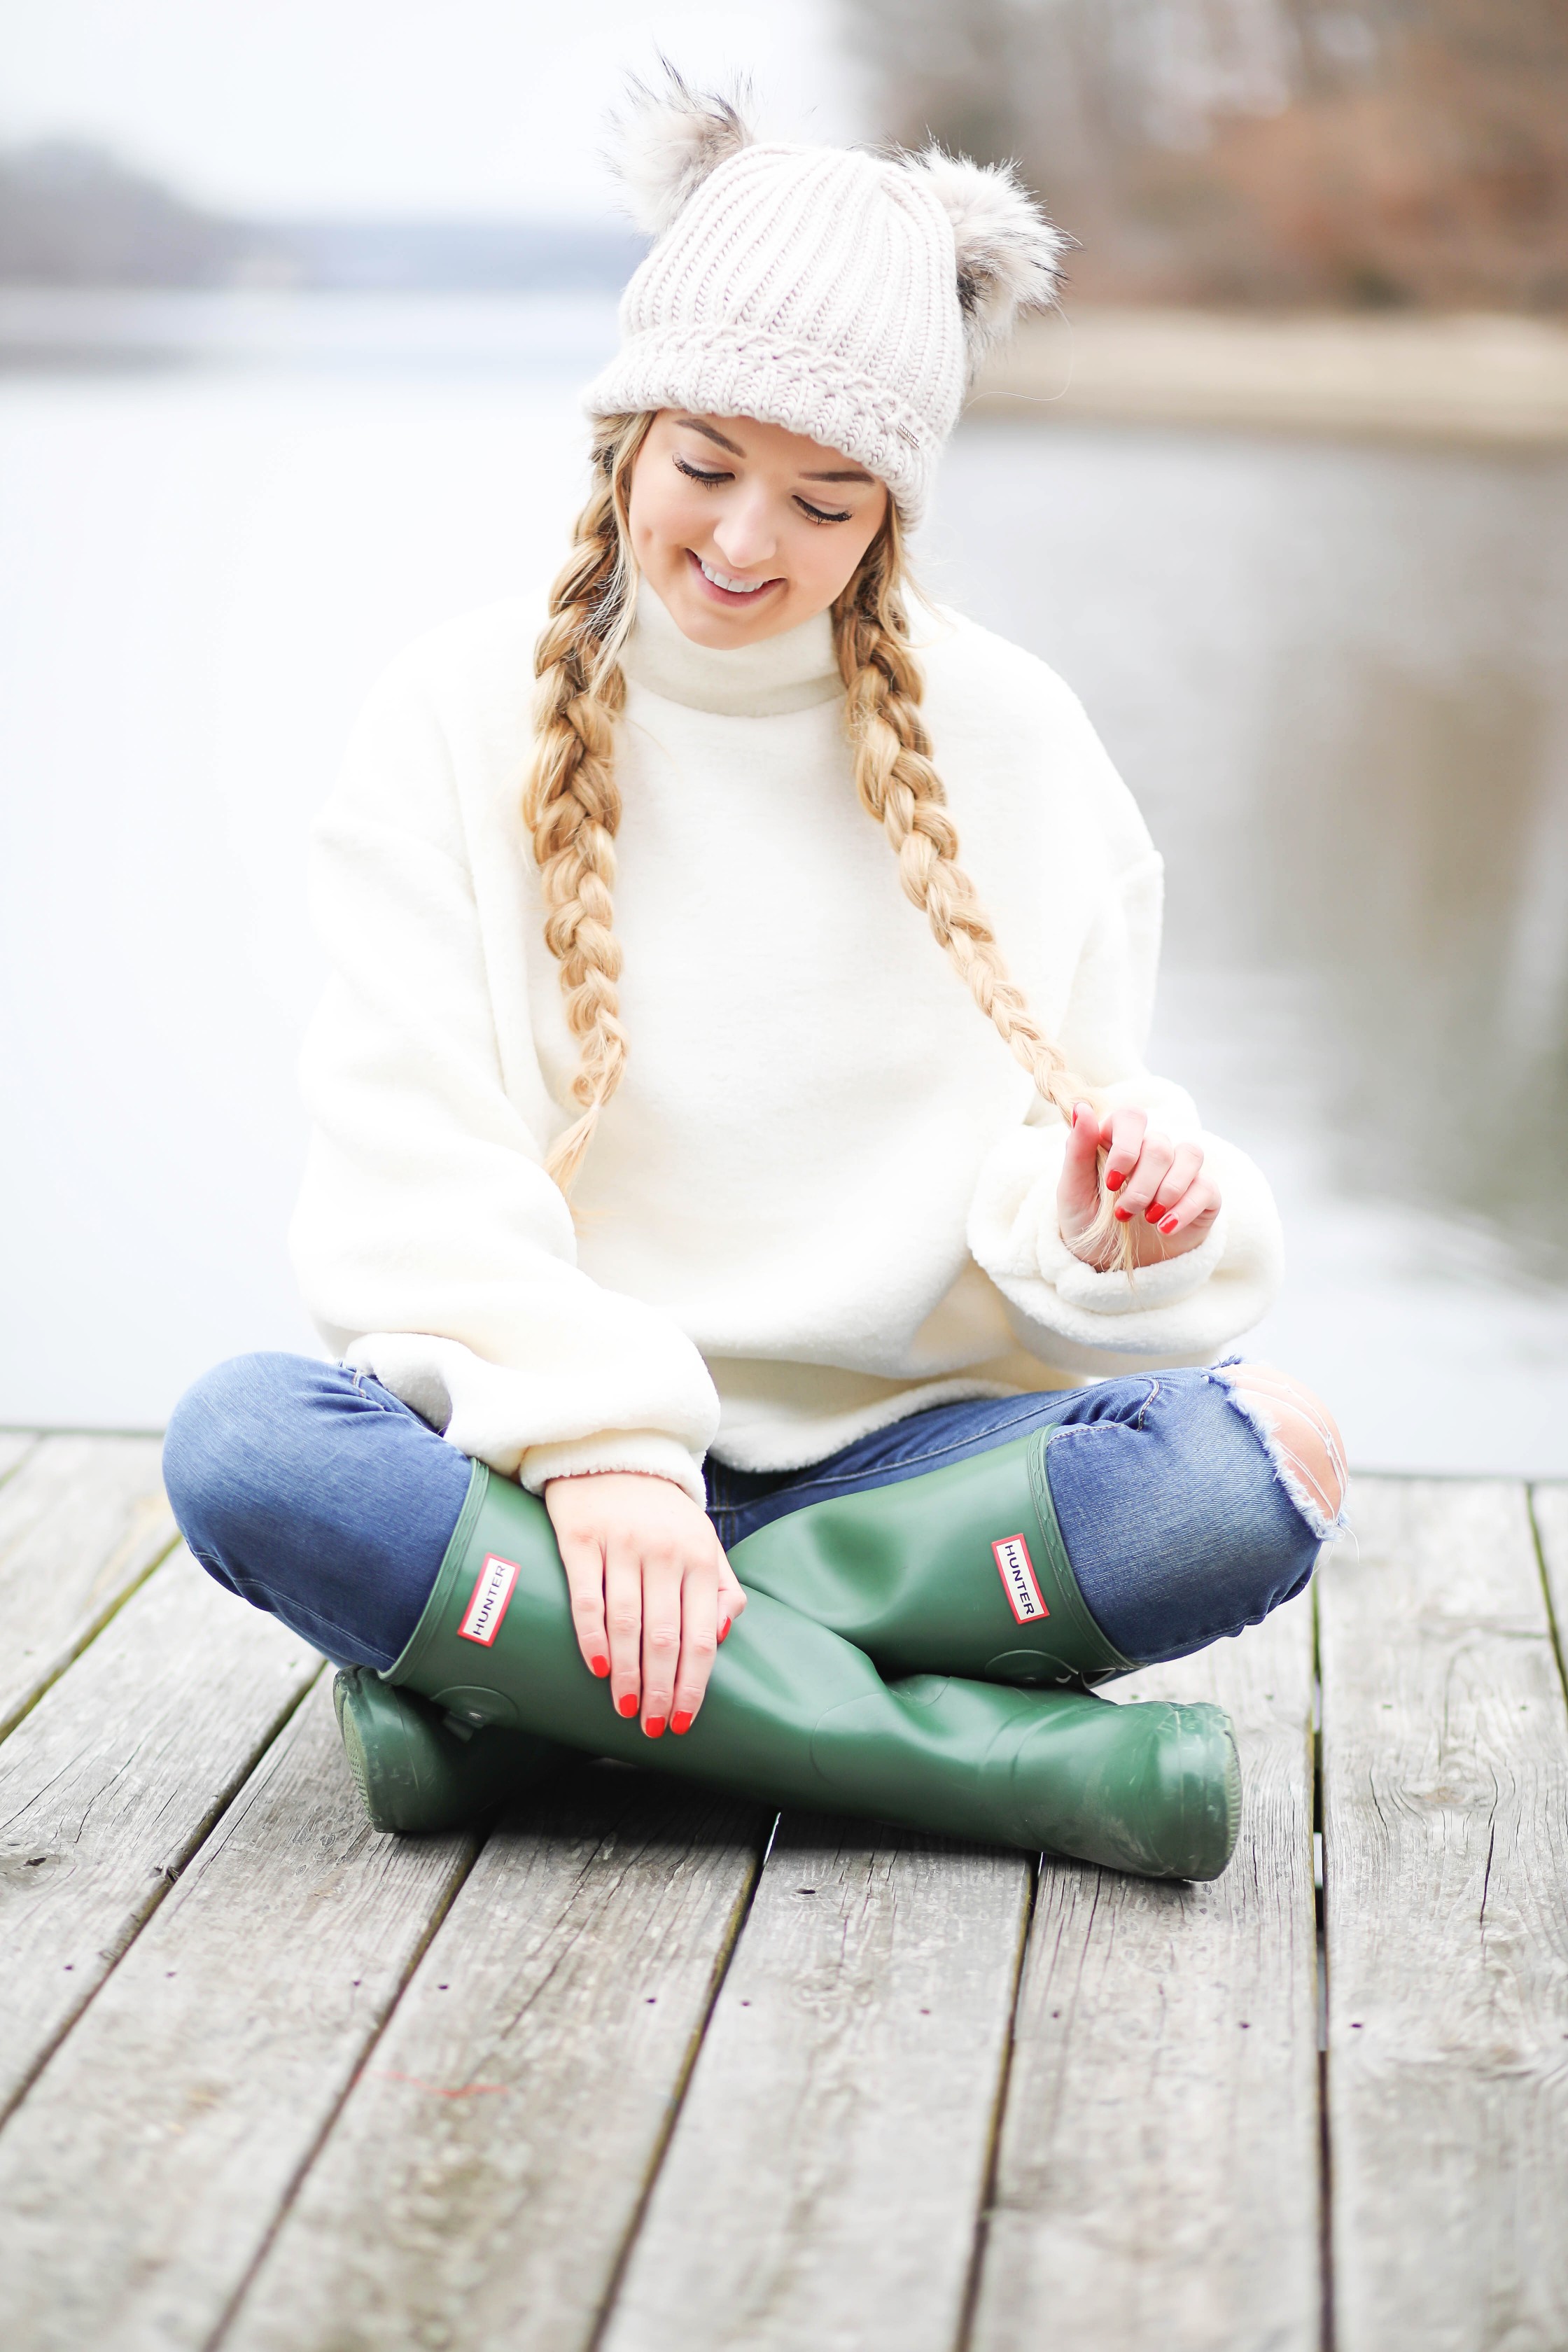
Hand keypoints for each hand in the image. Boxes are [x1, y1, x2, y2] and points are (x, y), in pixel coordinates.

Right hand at [543, 1470, 746, 1738]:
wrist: (615, 1450)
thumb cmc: (663, 1510)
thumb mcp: (704, 1540)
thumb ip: (721, 1588)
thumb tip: (721, 1637)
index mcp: (700, 1558)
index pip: (700, 1637)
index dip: (693, 1685)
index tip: (684, 1721)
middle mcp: (665, 1552)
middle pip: (664, 1637)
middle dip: (661, 1690)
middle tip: (653, 1727)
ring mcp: (622, 1544)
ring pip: (627, 1623)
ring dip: (627, 1673)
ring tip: (626, 1708)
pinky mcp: (581, 1536)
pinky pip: (587, 1597)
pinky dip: (592, 1636)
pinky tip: (596, 1667)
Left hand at [1057, 1101, 1220, 1269]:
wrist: (1109, 1266)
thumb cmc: (1087, 1224)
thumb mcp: (1073, 1192)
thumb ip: (1077, 1150)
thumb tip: (1082, 1109)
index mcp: (1118, 1141)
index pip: (1131, 1117)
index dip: (1126, 1146)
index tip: (1111, 1182)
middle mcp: (1152, 1151)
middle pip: (1159, 1145)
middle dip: (1141, 1184)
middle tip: (1123, 1214)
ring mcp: (1180, 1171)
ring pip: (1190, 1155)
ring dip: (1167, 1190)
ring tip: (1147, 1219)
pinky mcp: (1202, 1197)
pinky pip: (1206, 1187)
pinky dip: (1185, 1208)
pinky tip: (1164, 1227)